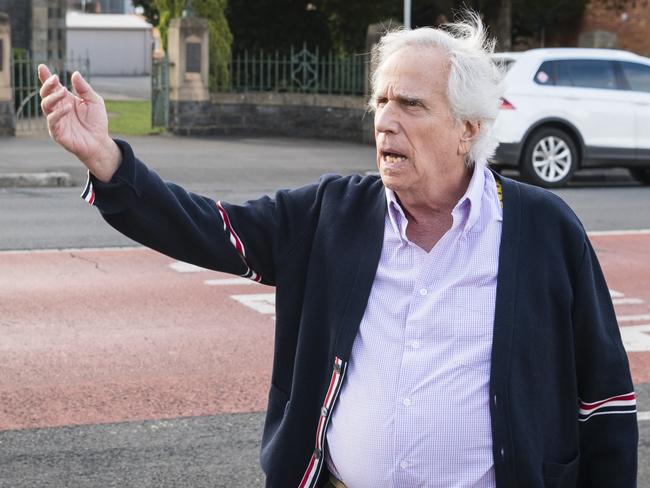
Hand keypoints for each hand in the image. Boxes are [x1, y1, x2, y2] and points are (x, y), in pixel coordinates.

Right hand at [38, 65, 120, 181]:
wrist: (100, 142)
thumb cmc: (96, 122)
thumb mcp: (94, 101)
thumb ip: (84, 89)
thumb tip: (75, 73)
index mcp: (65, 100)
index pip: (52, 87)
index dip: (45, 77)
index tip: (42, 66)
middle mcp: (58, 108)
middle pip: (45, 94)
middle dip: (47, 85)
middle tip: (55, 79)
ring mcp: (56, 120)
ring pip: (45, 105)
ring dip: (53, 97)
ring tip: (64, 93)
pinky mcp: (57, 132)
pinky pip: (52, 120)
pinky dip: (58, 113)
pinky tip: (67, 108)